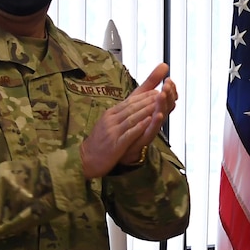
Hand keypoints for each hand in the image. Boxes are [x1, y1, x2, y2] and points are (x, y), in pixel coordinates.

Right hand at [81, 64, 176, 178]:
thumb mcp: (109, 124)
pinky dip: (139, 127)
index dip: (144, 96)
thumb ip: (121, 114)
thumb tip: (133, 106)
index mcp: (111, 114)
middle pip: (132, 107)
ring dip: (146, 111)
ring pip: (132, 118)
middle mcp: (111, 120)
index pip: (129, 102)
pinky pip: (129, 134)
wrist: (86, 158)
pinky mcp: (115, 144)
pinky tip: (149, 122)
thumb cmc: (100, 141)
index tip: (157, 91)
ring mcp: (113, 131)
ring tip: (159, 104)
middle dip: (148, 100)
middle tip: (162, 94)